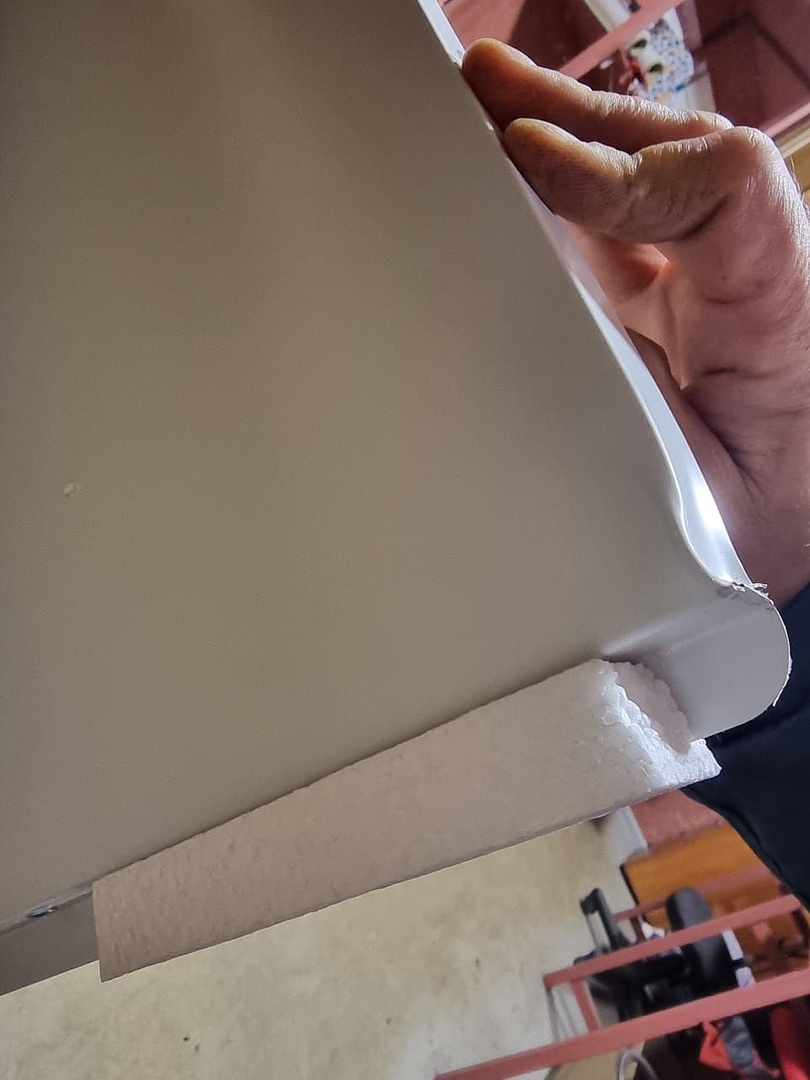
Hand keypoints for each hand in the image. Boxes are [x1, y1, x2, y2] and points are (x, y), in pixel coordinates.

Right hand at [463, 39, 809, 607]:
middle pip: (679, 154)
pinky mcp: (670, 296)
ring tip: (483, 100)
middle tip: (486, 89)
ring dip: (565, 132)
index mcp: (780, 321)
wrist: (782, 534)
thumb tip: (510, 370)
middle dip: (578, 117)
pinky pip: (618, 220)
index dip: (623, 167)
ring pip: (645, 172)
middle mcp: (752, 276)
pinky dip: (561, 188)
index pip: (727, 194)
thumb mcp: (694, 502)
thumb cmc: (747, 532)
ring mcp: (707, 279)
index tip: (531, 163)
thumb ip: (626, 425)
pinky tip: (508, 168)